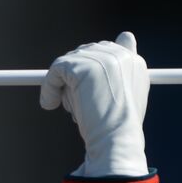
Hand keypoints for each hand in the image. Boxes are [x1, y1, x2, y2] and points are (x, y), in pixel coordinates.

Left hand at [40, 31, 148, 177]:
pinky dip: (49, 87)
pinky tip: (50, 104)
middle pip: (84, 54)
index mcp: (132, 61)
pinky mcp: (81, 67)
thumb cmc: (119, 127)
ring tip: (74, 109)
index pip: (107, 48)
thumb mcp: (127, 96)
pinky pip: (55, 70)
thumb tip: (121, 43)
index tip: (86, 82)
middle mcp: (119, 54)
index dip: (91, 64)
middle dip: (75, 76)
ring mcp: (100, 58)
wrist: (116, 140)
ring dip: (64, 87)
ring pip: (69, 64)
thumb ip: (120, 74)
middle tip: (78, 102)